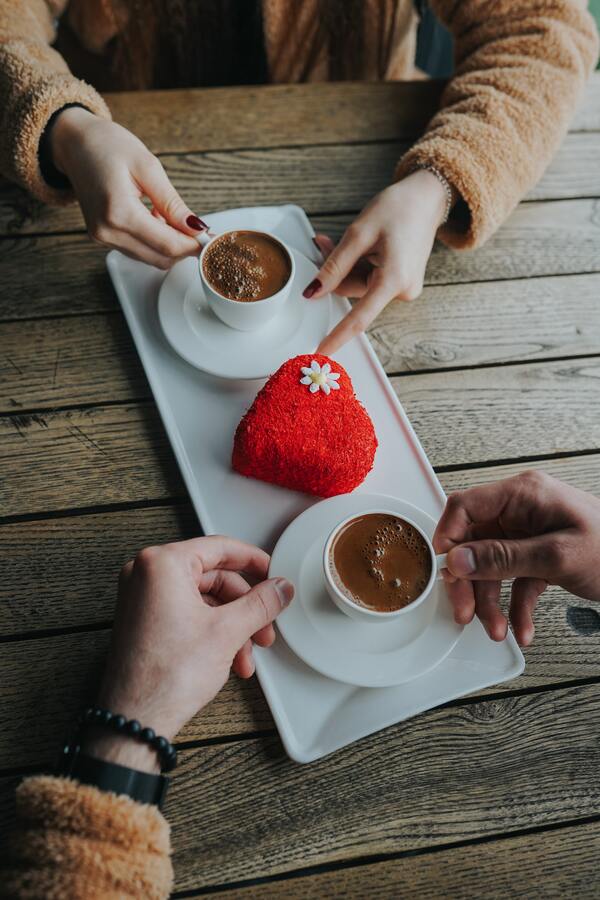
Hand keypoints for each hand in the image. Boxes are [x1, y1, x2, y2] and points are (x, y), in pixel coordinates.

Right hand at [50, 107, 205, 268]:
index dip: (194, 245)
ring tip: (174, 218)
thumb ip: (172, 203)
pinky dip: (155, 243)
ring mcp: (102, 238)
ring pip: (151, 259)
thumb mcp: (147, 166)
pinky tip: (157, 220)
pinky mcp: (102, 238)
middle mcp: (107, 232)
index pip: (167, 244)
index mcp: (118, 212)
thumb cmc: (107, 145)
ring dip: (170, 246)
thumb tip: (196, 227)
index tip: (211, 239)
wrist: (74, 143)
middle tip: (200, 230)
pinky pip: (138, 251)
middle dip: (184, 248)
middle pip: (160, 258)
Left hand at [84, 536, 293, 771]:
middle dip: (244, 607)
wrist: (136, 719)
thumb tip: (280, 588)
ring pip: (203, 600)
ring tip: (247, 654)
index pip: (219, 548)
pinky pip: (187, 614)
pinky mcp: (143, 620)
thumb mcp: (228, 631)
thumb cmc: (166, 676)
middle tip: (265, 625)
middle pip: (213, 577)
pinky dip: (212, 633)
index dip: (254, 561)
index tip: (272, 573)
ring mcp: (141, 598)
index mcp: (161, 564)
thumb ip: (261, 603)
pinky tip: (230, 659)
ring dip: (232, 626)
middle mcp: (145, 574)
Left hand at [306, 170, 452, 355]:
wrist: (427, 197)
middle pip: (353, 294)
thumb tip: (314, 293)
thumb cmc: (398, 208)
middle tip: (321, 242)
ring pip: (359, 286)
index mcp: (393, 280)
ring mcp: (404, 288)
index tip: (321, 353)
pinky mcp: (401, 282)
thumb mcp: (359, 233)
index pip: (359, 318)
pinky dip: (358, 265)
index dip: (337, 336)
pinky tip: (359, 245)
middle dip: (335, 272)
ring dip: (345, 266)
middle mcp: (402, 290)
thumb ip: (334, 266)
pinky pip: (370, 280)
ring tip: (341, 237)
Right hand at [433, 471, 599, 646]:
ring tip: (496, 629)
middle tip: (465, 611)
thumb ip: (504, 558)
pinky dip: (515, 606)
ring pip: (492, 567)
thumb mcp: (557, 556)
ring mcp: (530, 534)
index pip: (465, 506)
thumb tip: (458, 560)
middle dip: (469, 582)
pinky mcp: (541, 557)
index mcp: (524, 495)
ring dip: (491, 601)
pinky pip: (516, 581)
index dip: (448, 537)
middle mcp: (522, 511)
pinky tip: (522, 628)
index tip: (443, 569)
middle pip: (475, 543)